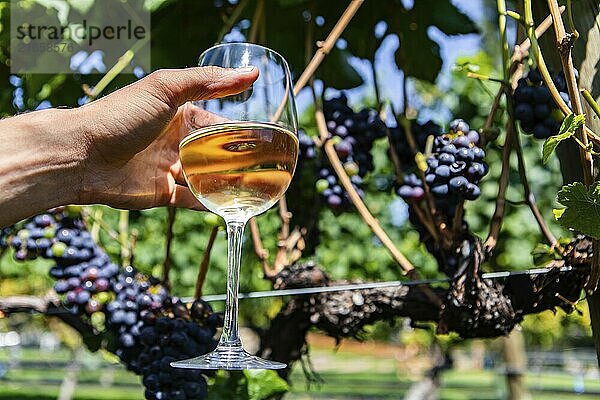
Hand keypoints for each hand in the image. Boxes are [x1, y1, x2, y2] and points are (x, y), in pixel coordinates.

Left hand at [74, 66, 257, 209]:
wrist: (81, 156)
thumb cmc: (121, 116)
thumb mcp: (166, 89)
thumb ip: (208, 82)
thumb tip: (251, 75)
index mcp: (177, 115)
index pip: (215, 121)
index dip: (238, 130)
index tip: (264, 138)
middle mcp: (174, 141)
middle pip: (213, 152)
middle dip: (237, 159)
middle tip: (265, 166)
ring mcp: (168, 168)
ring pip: (205, 177)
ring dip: (227, 183)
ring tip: (255, 187)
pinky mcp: (160, 194)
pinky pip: (191, 200)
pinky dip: (209, 204)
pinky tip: (230, 206)